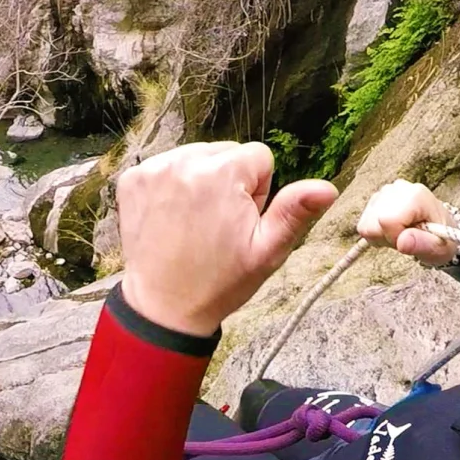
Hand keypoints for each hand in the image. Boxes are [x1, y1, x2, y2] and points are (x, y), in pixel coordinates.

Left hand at [117, 141, 336, 335]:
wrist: (164, 306)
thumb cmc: (220, 282)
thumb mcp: (267, 251)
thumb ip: (295, 213)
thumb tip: (327, 188)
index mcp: (222, 173)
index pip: (259, 157)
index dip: (258, 192)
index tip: (242, 222)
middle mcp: (185, 161)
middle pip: (227, 153)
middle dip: (230, 183)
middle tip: (219, 226)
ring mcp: (154, 168)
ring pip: (197, 157)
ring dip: (201, 182)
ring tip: (195, 223)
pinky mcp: (132, 178)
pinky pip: (167, 166)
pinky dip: (172, 186)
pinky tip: (173, 218)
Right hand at [357, 179, 458, 265]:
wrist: (441, 230)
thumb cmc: (442, 239)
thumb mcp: (438, 248)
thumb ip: (422, 244)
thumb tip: (402, 242)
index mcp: (415, 196)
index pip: (387, 220)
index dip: (394, 237)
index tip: (409, 240)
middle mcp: (398, 189)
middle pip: (373, 223)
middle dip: (386, 237)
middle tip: (407, 238)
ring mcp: (385, 192)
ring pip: (366, 225)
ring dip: (381, 236)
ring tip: (402, 234)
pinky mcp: (376, 199)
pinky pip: (364, 224)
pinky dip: (376, 233)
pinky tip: (393, 230)